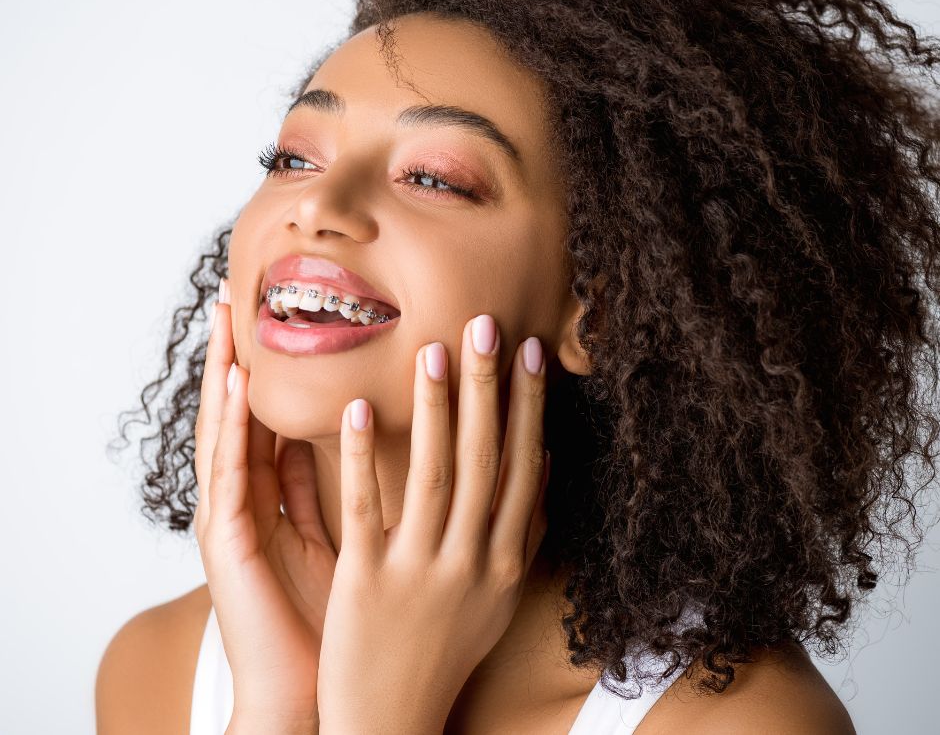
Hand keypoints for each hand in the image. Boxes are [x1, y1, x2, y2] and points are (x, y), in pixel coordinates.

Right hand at [194, 280, 336, 731]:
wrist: (320, 691)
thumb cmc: (336, 616)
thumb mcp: (344, 536)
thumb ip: (340, 487)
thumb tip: (368, 435)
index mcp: (274, 498)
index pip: (270, 416)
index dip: (273, 365)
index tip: (285, 312)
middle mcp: (246, 500)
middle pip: (240, 412)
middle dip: (238, 353)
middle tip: (240, 290)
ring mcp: (230, 518)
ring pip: (225, 430)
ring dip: (223, 372)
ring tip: (226, 316)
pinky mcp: (226, 541)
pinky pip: (229, 472)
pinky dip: (231, 426)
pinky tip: (237, 384)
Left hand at [316, 314, 549, 734]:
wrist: (393, 721)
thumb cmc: (446, 650)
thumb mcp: (497, 595)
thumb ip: (522, 531)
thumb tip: (540, 463)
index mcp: (502, 562)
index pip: (521, 469)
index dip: (527, 408)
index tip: (530, 352)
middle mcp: (470, 562)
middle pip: (484, 461)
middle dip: (488, 389)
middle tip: (486, 326)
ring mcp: (418, 571)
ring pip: (433, 475)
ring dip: (434, 409)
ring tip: (432, 351)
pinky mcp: (365, 582)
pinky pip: (366, 509)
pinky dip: (363, 457)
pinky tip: (357, 409)